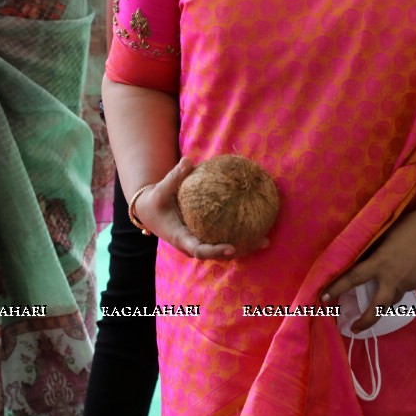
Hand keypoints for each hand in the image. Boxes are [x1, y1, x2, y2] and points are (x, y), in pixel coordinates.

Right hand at [134, 159, 269, 260]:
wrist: (149, 212)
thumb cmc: (155, 202)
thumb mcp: (161, 190)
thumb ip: (174, 177)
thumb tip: (188, 160)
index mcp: (181, 239)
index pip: (200, 250)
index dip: (216, 251)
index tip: (232, 247)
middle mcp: (192, 245)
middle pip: (219, 254)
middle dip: (240, 251)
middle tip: (261, 242)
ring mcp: (199, 243)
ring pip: (224, 250)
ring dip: (244, 246)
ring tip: (265, 239)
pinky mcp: (204, 237)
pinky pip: (223, 238)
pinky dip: (239, 235)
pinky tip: (256, 225)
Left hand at [320, 205, 415, 334]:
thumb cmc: (407, 227)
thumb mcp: (383, 239)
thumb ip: (372, 253)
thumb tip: (359, 261)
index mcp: (380, 262)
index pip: (353, 278)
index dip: (337, 288)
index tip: (324, 298)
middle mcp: (392, 277)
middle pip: (377, 307)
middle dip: (365, 321)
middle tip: (354, 328)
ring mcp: (407, 283)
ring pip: (391, 301)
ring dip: (382, 304)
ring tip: (373, 307)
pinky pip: (403, 290)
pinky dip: (396, 288)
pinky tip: (396, 280)